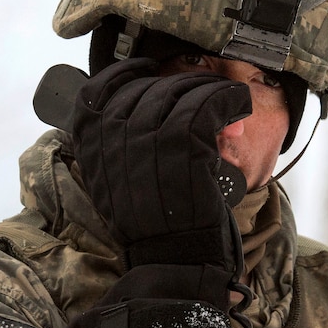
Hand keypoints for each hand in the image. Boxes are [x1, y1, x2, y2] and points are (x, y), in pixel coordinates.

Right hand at [72, 56, 249, 262]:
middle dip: (180, 86)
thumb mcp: (111, 184)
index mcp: (89, 145)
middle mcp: (111, 135)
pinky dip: (230, 100)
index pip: (98, 89)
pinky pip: (209, 102)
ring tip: (226, 105)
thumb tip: (138, 108)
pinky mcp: (182, 141)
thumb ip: (111, 147)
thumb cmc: (151, 224)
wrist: (173, 257)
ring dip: (209, 91)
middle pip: (148, 86)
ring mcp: (146, 136)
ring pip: (181, 89)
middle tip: (202, 100)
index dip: (126, 74)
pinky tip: (238, 108)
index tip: (149, 70)